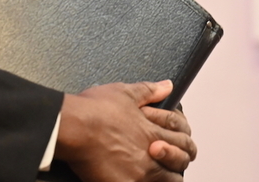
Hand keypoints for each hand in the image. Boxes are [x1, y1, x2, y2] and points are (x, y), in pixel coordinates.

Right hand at [55, 80, 196, 181]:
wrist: (73, 127)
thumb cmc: (93, 110)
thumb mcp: (124, 92)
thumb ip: (148, 90)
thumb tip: (166, 86)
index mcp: (152, 129)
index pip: (182, 137)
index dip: (184, 140)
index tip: (180, 141)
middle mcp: (151, 152)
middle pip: (181, 159)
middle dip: (182, 158)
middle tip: (178, 158)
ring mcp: (141, 171)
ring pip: (170, 179)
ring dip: (170, 175)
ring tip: (163, 173)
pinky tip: (140, 179)